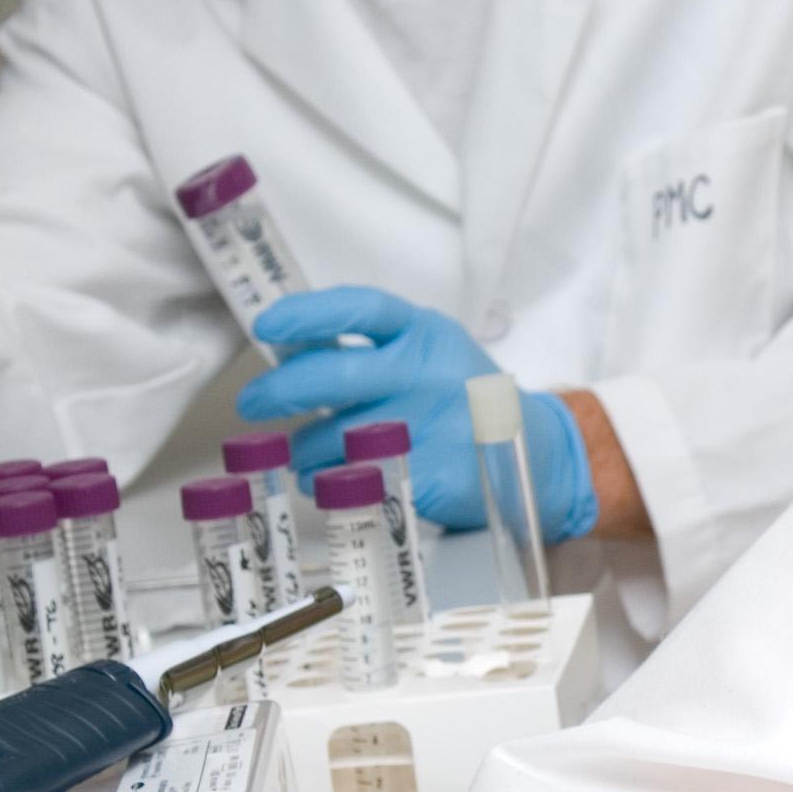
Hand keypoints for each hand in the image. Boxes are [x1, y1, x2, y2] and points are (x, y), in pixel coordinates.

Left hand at [238, 287, 597, 540]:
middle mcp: (426, 373)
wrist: (539, 454)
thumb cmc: (464, 398)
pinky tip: (331, 482)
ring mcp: (430, 426)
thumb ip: (370, 350)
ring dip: (302, 449)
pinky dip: (329, 483)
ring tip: (303, 454)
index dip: (308, 315)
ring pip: (332, 437)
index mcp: (424, 334)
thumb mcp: (428, 355)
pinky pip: (354, 480)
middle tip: (253, 402)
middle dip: (278, 390)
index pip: (359, 308)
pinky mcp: (431, 474)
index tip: (267, 325)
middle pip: (332, 376)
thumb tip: (288, 350)